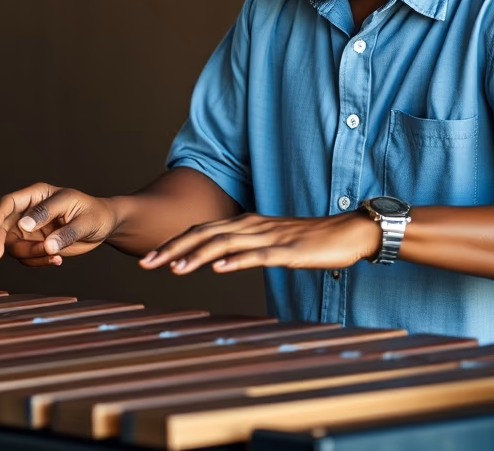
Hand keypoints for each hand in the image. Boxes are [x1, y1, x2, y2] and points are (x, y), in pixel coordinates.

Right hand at [0, 182, 120, 267]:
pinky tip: (58, 260)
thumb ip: (63, 229)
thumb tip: (39, 239)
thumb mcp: (83, 217)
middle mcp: (29, 212)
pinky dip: (38, 262)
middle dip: (0, 242)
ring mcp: (30, 230)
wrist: (104, 227)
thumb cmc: (95, 214)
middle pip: (4, 227)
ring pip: (14, 246)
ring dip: (30, 254)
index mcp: (37, 195)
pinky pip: (26, 258)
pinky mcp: (35, 245)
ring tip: (55, 256)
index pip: (9, 203)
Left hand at [139, 211, 380, 274]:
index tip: (148, 258)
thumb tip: (220, 260)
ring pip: (225, 244)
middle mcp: (252, 226)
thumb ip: (246, 248)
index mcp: (246, 224)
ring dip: (197, 256)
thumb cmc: (310, 241)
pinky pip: (257, 256)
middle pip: (205, 234)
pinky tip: (218, 269)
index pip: (202, 231)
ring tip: (173, 268)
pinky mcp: (287, 250)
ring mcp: (268, 237)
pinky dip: (235, 261)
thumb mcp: (271, 244)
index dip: (173, 243)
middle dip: (173, 248)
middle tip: (145, 263)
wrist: (347, 233)